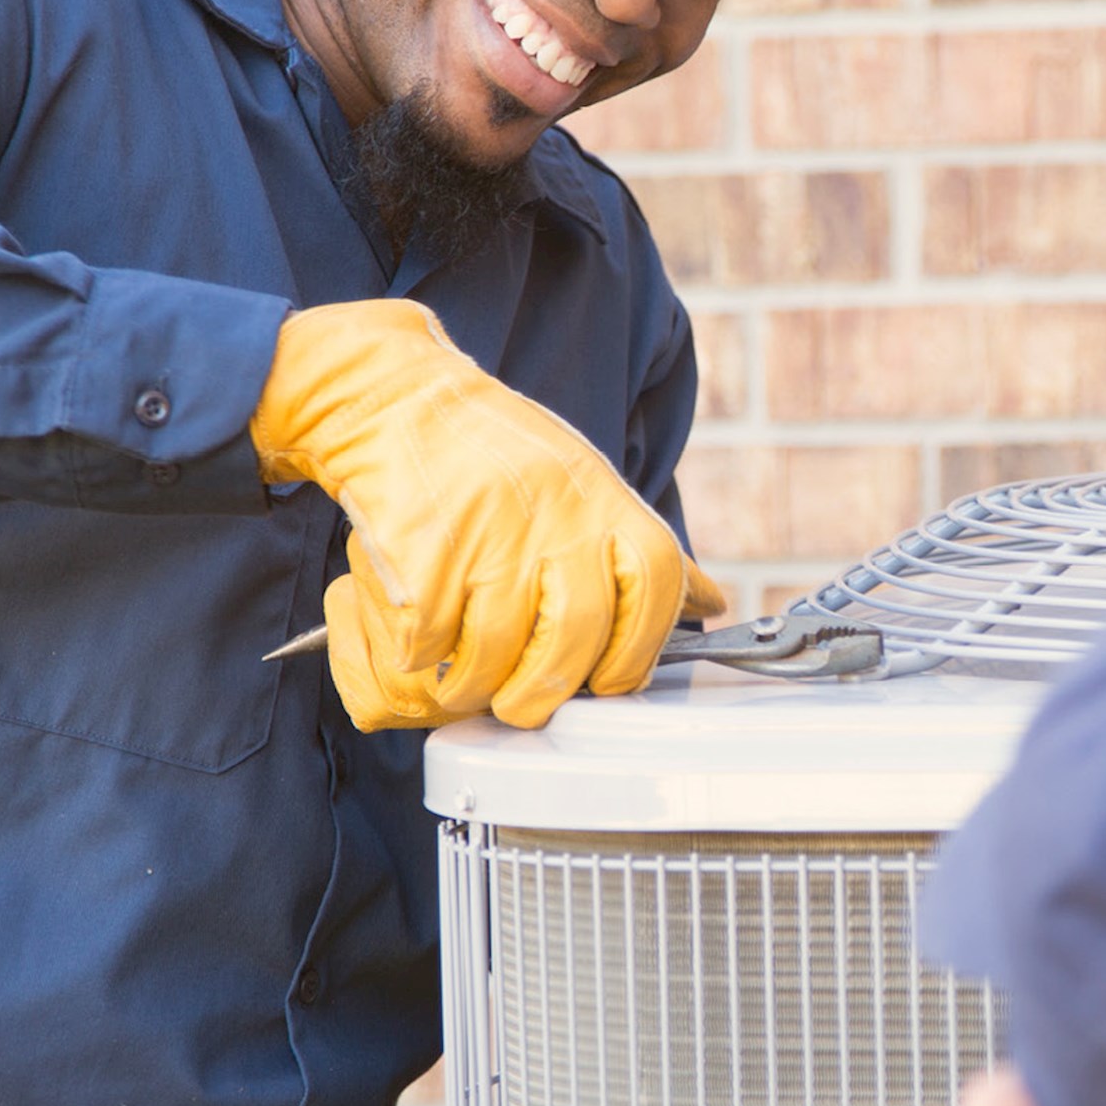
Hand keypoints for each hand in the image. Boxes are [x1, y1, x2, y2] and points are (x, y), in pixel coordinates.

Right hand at [252, 299, 726, 730]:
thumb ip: (638, 550)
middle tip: (524, 706)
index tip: (611, 681)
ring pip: (498, 649)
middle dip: (549, 689)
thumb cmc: (494, 453)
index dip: (640, 648)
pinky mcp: (424, 548)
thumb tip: (709, 601)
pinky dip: (420, 654)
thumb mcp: (583, 483)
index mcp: (601, 499)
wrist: (396, 399)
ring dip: (476, 685)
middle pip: (577, 632)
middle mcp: (555, 512)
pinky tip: (419, 639)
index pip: (656, 583)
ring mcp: (489, 529)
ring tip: (463, 683)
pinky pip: (430, 638)